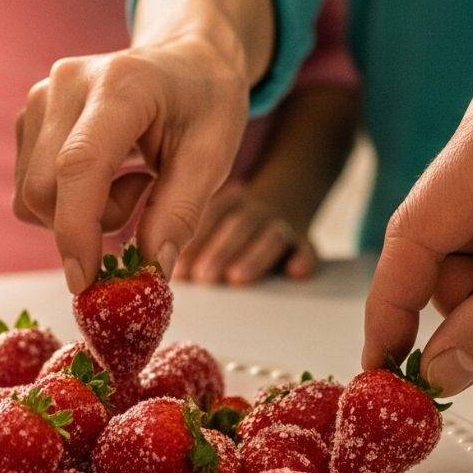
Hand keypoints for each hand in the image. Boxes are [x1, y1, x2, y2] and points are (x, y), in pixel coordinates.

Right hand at [13, 36, 251, 292]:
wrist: (184, 60)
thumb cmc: (205, 102)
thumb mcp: (214, 154)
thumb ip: (182, 210)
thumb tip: (153, 267)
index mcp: (121, 85)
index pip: (79, 165)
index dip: (76, 229)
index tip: (86, 281)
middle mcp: (67, 84)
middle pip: (44, 188)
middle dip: (88, 223)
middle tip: (142, 199)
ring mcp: (41, 97)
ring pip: (31, 194)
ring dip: (79, 213)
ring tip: (128, 181)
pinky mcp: (30, 116)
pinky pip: (31, 185)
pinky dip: (67, 200)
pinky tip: (106, 173)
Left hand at [174, 182, 318, 283]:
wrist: (289, 195)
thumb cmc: (236, 225)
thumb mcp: (217, 222)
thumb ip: (194, 244)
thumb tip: (164, 272)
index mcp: (227, 202)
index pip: (211, 215)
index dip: (195, 241)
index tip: (180, 268)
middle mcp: (254, 208)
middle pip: (239, 224)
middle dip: (220, 250)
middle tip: (204, 276)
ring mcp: (282, 221)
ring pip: (272, 233)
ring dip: (254, 255)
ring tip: (237, 278)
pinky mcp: (305, 238)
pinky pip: (308, 244)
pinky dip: (304, 256)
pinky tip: (296, 271)